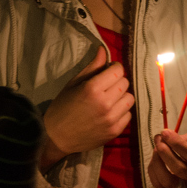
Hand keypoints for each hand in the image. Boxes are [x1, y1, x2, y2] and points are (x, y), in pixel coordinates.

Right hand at [40, 46, 134, 169]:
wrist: (56, 138)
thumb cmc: (62, 108)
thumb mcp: (73, 84)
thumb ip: (92, 67)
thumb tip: (104, 49)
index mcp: (92, 89)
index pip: (118, 70)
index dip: (114, 68)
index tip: (108, 71)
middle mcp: (105, 103)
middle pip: (125, 83)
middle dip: (117, 81)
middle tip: (106, 86)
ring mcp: (111, 119)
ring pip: (130, 98)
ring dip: (122, 96)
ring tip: (110, 99)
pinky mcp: (115, 131)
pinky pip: (128, 115)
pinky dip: (121, 111)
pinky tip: (110, 112)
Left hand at [148, 130, 186, 187]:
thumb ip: (182, 140)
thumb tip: (164, 137)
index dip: (177, 143)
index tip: (166, 132)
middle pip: (180, 170)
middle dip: (165, 153)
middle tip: (159, 139)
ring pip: (167, 181)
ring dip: (157, 162)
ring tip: (156, 148)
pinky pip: (159, 184)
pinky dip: (153, 170)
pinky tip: (155, 159)